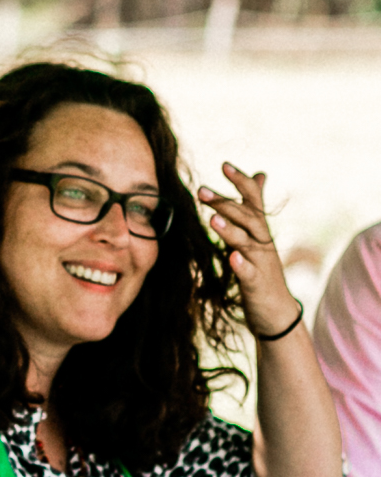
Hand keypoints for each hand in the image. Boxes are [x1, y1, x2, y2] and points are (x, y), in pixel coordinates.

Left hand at [198, 164, 298, 338]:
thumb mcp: (257, 235)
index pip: (253, 199)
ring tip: (212, 219)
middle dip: (224, 203)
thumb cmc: (262, 269)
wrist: (276, 312)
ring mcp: (260, 262)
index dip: (240, 181)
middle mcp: (262, 242)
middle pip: (247, 217)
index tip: (224, 164)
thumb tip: (260, 174)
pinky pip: (249, 273)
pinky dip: (241, 265)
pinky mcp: (256, 284)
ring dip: (230, 230)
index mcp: (259, 230)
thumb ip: (254, 206)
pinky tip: (232, 258)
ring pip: (246, 242)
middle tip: (200, 191)